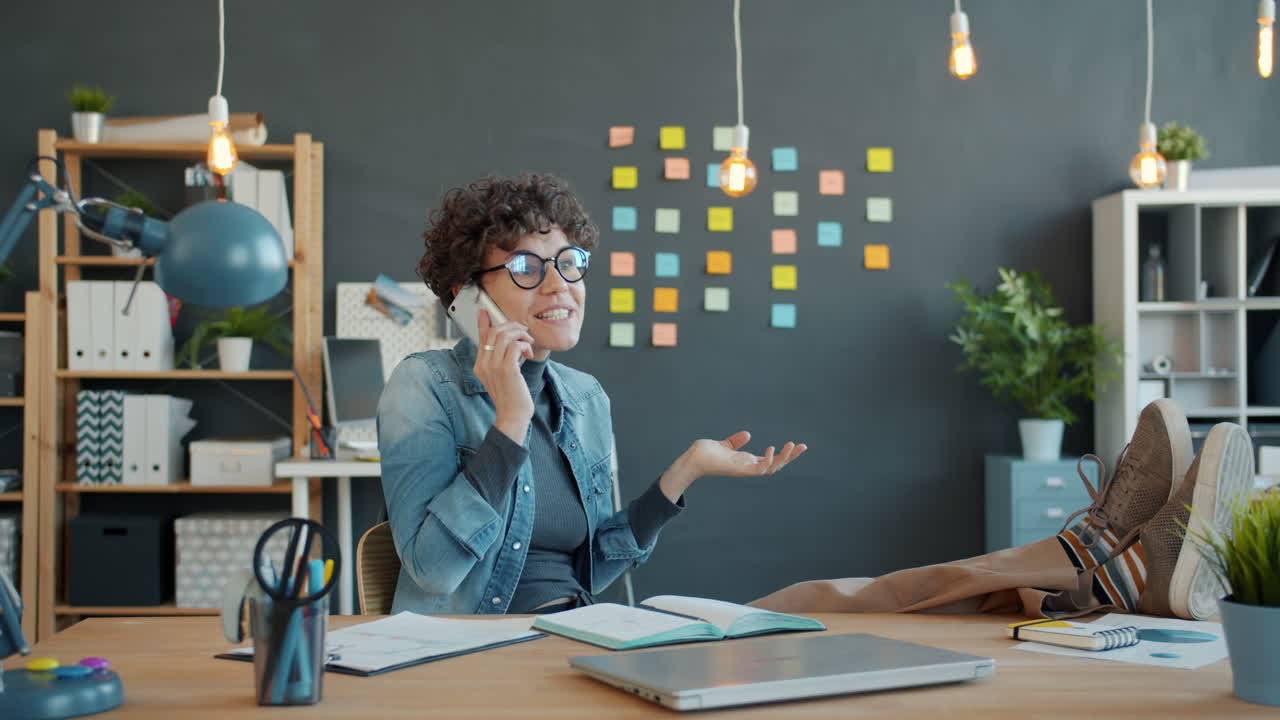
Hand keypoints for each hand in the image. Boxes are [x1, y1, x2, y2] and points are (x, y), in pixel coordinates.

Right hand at [473, 309, 535, 442]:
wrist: (512, 417)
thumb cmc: (511, 397)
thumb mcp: (503, 375)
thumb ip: (502, 359)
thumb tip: (510, 342)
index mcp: (480, 365)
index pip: (481, 338)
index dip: (483, 323)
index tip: (484, 311)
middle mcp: (483, 365)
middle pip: (493, 332)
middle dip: (512, 327)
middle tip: (524, 332)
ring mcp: (494, 367)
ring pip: (504, 336)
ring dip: (520, 335)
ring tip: (528, 343)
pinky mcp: (507, 370)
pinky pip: (515, 346)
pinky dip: (524, 346)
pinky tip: (528, 354)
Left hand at [658, 430, 807, 501]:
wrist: (692, 459)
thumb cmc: (705, 453)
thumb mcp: (724, 445)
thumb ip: (735, 442)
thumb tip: (748, 434)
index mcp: (746, 462)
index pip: (770, 459)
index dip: (784, 454)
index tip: (796, 445)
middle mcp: (748, 467)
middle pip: (776, 465)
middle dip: (790, 457)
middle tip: (803, 446)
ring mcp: (745, 469)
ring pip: (771, 468)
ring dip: (784, 458)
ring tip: (792, 445)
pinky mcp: (740, 470)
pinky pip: (759, 469)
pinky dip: (768, 460)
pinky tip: (773, 448)